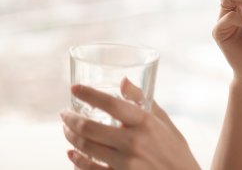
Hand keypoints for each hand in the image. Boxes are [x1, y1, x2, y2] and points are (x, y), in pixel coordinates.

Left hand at [61, 79, 199, 169]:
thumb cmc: (175, 148)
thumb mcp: (164, 121)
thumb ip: (142, 100)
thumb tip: (123, 81)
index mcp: (145, 122)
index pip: (110, 103)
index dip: (88, 94)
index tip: (74, 88)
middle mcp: (133, 142)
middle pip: (90, 128)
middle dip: (71, 119)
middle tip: (65, 114)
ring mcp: (125, 163)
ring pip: (86, 148)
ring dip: (71, 136)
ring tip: (67, 130)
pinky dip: (77, 160)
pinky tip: (72, 153)